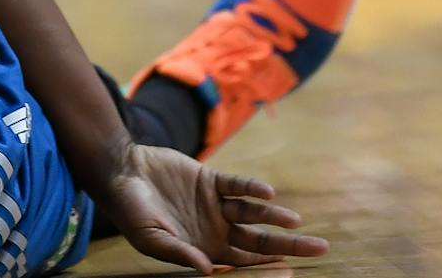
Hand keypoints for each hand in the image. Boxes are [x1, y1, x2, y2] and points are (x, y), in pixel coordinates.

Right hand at [90, 140, 330, 273]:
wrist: (121, 173)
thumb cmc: (131, 212)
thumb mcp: (150, 239)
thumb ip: (178, 254)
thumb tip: (208, 271)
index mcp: (206, 250)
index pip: (246, 264)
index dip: (269, 267)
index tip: (292, 271)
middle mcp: (217, 229)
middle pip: (259, 241)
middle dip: (289, 245)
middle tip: (320, 248)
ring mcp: (216, 204)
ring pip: (253, 214)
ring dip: (275, 218)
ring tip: (296, 222)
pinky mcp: (211, 179)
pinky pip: (237, 185)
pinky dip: (252, 189)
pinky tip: (268, 194)